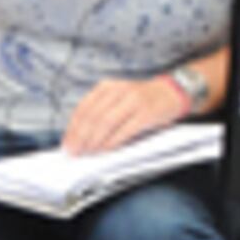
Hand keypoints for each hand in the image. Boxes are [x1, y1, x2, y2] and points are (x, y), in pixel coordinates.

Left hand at [61, 75, 188, 155]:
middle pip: (92, 116)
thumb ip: (102, 111)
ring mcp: (133, 101)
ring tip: (87, 153)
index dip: (73, 128)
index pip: (83, 108)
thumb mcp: (118, 98)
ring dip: (94, 141)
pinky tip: (105, 150)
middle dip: (80, 137)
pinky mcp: (146, 113)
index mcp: (108, 86)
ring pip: (106, 122)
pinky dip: (112, 142)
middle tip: (74, 152)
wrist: (172, 92)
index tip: (66, 144)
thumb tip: (81, 137)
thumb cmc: (142, 100)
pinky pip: (124, 130)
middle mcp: (119, 90)